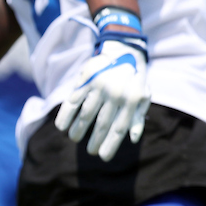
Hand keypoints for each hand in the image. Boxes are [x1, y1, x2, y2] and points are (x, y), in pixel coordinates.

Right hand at [55, 40, 149, 161]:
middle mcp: (115, 93)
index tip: (103, 157)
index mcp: (131, 99)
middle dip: (95, 141)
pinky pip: (73, 100)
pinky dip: (66, 115)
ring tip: (75, 139)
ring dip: (78, 130)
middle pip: (102, 124)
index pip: (119, 128)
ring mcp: (100, 86)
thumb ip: (138, 117)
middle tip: (90, 152)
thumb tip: (133, 139)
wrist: (124, 48)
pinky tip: (62, 127)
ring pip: (86, 115)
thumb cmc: (135, 77)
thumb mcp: (143, 95)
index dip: (111, 145)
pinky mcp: (86, 78)